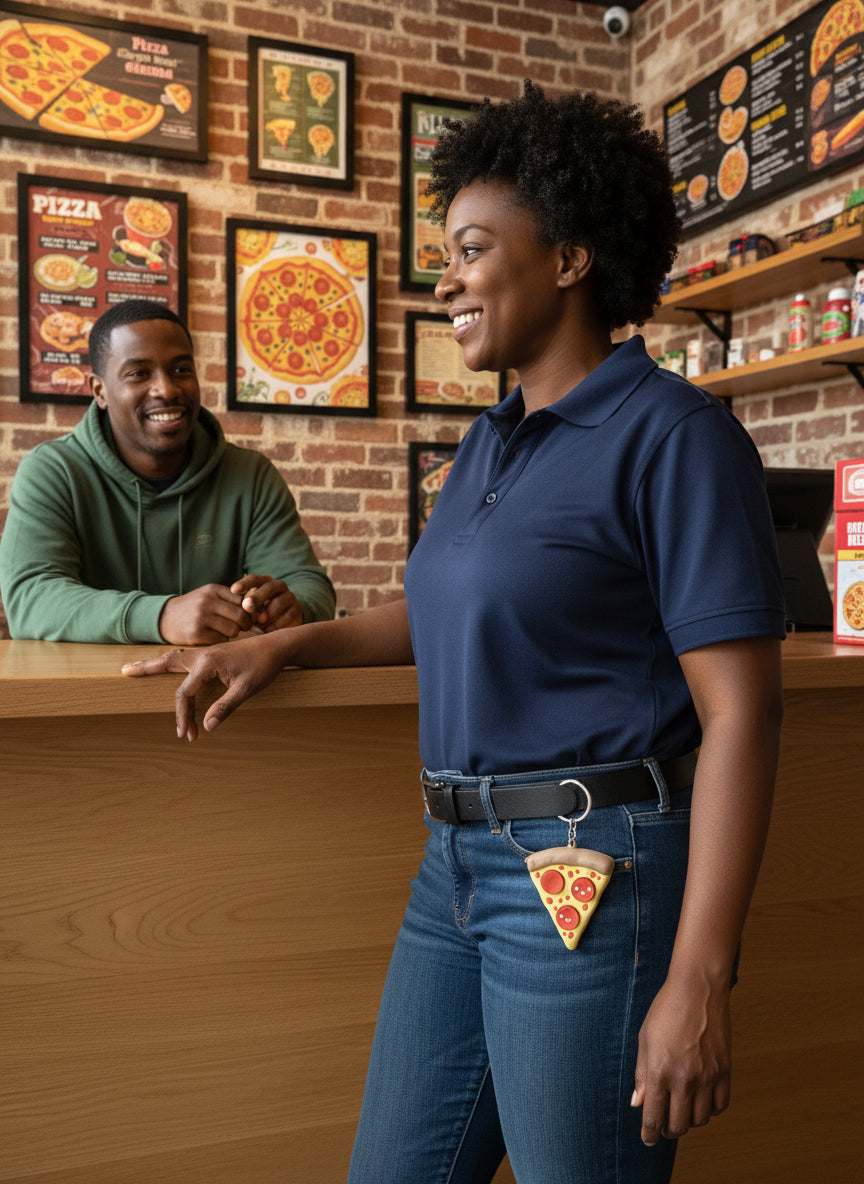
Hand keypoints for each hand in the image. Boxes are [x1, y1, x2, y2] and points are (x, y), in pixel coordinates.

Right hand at [122, 634, 286, 740]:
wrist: (277, 646)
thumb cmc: (263, 666)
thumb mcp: (247, 689)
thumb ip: (226, 707)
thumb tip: (207, 727)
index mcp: (208, 662)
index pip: (185, 694)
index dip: (184, 717)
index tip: (188, 735)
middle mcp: (202, 654)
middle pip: (167, 663)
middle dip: (146, 669)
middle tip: (123, 672)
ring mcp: (206, 652)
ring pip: (174, 657)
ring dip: (155, 663)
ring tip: (136, 668)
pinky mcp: (212, 654)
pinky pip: (184, 657)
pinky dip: (170, 661)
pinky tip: (166, 666)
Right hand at [158, 584, 252, 644]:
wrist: (163, 618)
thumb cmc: (193, 607)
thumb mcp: (208, 595)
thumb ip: (230, 598)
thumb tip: (257, 606)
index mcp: (213, 590)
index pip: (243, 599)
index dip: (249, 610)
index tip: (247, 616)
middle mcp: (208, 601)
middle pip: (242, 615)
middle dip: (245, 624)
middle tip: (241, 627)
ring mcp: (201, 617)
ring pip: (233, 630)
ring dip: (232, 633)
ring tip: (223, 631)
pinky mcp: (196, 634)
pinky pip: (221, 640)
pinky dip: (220, 640)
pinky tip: (212, 636)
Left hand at [230, 574, 303, 631]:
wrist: (287, 619)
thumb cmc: (262, 611)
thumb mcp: (253, 606)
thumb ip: (246, 605)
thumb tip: (243, 607)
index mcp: (265, 581)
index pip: (254, 579)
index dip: (244, 583)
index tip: (233, 590)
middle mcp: (279, 586)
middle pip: (268, 588)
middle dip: (257, 597)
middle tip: (246, 606)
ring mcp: (290, 598)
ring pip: (278, 603)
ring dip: (266, 614)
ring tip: (259, 623)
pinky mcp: (297, 611)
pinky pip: (286, 617)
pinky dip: (276, 624)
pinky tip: (268, 630)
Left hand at [631, 972, 730, 1145]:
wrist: (697, 990)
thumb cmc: (666, 1011)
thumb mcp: (645, 1040)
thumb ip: (642, 1074)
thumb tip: (637, 1103)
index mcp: (660, 1072)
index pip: (654, 1117)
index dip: (649, 1134)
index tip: (648, 1139)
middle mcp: (684, 1080)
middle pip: (678, 1125)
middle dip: (668, 1130)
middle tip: (664, 1124)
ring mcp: (707, 1077)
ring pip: (700, 1120)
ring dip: (689, 1120)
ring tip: (682, 1110)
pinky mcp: (724, 1072)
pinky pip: (720, 1106)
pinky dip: (710, 1110)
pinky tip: (701, 1100)